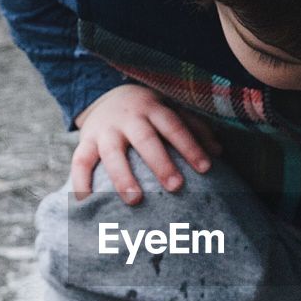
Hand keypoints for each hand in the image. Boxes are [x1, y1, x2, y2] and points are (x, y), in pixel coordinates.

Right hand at [72, 84, 221, 204]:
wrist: (108, 96)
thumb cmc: (149, 112)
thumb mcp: (171, 111)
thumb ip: (195, 128)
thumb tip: (219, 151)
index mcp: (153, 108)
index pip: (174, 126)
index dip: (190, 146)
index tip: (206, 168)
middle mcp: (128, 117)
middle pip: (145, 139)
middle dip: (160, 162)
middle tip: (175, 186)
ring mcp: (104, 130)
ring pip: (112, 153)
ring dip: (123, 176)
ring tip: (135, 200)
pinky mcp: (85, 142)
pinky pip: (80, 162)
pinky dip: (81, 182)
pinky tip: (87, 203)